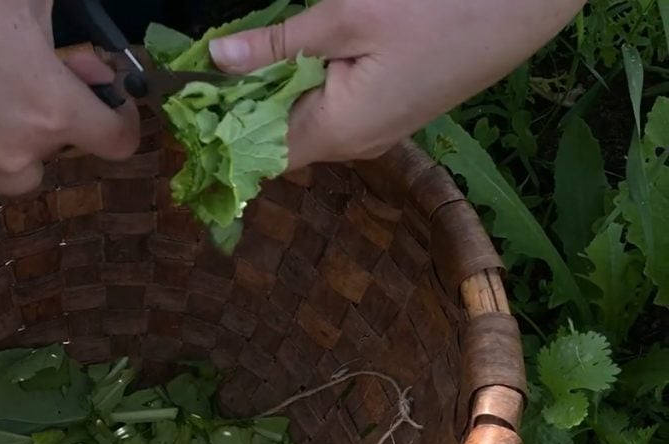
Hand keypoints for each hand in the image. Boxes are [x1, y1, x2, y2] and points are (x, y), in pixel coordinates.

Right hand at [0, 0, 139, 194]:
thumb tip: (89, 58)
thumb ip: (68, 31)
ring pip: (12, 167)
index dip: (122, 119)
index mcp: (52, 112)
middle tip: (28, 73)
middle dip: (55, 114)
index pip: (118, 141)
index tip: (110, 101)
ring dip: (14, 138)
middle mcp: (17, 156)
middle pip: (61, 150)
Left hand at [208, 0, 585, 168]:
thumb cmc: (441, 7)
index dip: (220, 139)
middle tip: (204, 75)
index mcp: (341, 130)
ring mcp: (382, 127)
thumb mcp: (347, 16)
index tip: (185, 114)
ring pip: (309, 122)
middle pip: (282, 140)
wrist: (529, 0)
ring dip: (274, 98)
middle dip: (240, 114)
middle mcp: (359, 141)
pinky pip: (336, 107)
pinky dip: (308, 87)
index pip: (260, 156)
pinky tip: (294, 58)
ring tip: (241, 64)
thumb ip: (278, 45)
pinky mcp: (398, 106)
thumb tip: (217, 60)